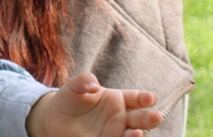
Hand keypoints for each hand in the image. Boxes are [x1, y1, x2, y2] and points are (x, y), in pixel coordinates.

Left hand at [27, 73, 162, 136]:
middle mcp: (122, 117)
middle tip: (156, 117)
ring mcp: (116, 132)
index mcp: (119, 99)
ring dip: (139, 135)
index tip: (150, 98)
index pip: (137, 98)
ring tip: (138, 133)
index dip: (146, 98)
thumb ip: (84, 81)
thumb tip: (94, 85)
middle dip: (151, 118)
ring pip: (134, 135)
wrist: (55, 118)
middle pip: (142, 118)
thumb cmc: (69, 99)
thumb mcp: (74, 86)